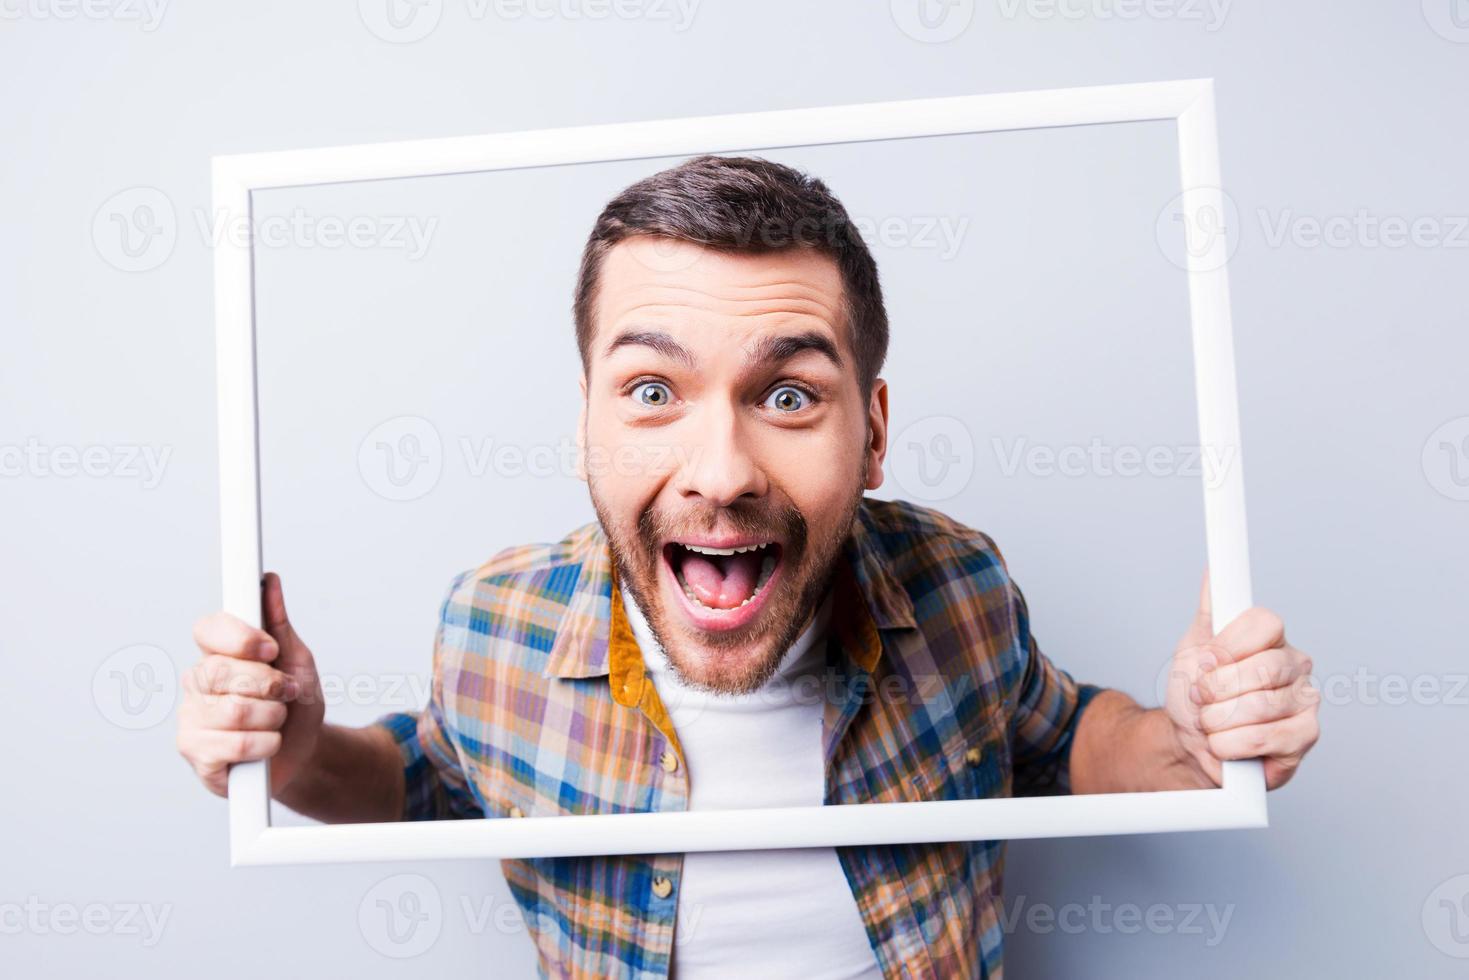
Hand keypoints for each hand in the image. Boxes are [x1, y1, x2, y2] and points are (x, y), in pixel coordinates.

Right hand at [177, 573, 324, 796]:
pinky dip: (265, 745)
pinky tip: (266, 745)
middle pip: (223, 671)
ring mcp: (191, 718)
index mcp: (217, 653)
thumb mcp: (296, 661)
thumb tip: (269, 581)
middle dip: (270, 685)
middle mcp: (196, 682)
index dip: (240, 638)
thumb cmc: (295, 705)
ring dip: (272, 718)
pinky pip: (234, 744)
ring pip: (234, 710)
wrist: (304, 753)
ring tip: (276, 721)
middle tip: (286, 694)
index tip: (270, 650)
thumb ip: (279, 623)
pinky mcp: (195, 753)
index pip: (207, 629)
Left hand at [1163, 573, 1320, 789]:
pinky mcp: (1304, 737)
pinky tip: (1225, 743)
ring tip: (1211, 723)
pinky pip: (1263, 738)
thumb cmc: (1196, 696)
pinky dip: (1229, 744)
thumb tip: (1213, 573)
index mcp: (1272, 639)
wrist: (1189, 743)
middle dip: (1216, 688)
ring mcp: (1305, 702)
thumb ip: (1210, 612)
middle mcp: (1295, 665)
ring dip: (1217, 719)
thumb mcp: (1193, 649)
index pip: (1265, 622)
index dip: (1228, 645)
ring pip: (1260, 706)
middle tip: (1201, 698)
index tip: (1205, 661)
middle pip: (1263, 667)